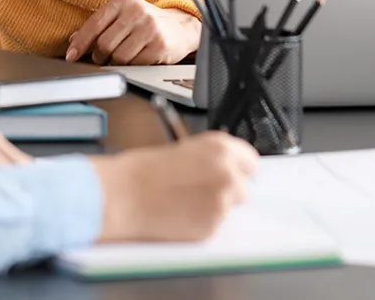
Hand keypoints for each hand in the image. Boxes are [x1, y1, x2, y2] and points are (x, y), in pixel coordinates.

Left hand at [66, 0, 201, 64]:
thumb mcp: (122, 16)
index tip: (71, 55)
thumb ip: (99, 25)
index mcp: (123, 0)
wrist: (180, 27)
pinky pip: (134, 64)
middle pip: (104, 43)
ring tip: (121, 57)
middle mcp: (137, 10)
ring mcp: (150, 28)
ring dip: (114, 62)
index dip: (80, 42)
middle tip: (100, 58)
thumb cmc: (145, 22)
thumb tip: (73, 40)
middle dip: (98, 55)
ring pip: (118, 56)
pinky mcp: (159, 45)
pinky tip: (136, 59)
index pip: (95, 23)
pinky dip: (130, 66)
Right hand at [93, 132, 257, 242]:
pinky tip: (180, 213)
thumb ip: (209, 158)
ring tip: (184, 201)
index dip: (237, 167)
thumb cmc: (141, 171)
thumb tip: (222, 168)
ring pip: (230, 208)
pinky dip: (202, 222)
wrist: (123, 195)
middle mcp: (226, 174)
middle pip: (244, 187)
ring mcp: (222, 203)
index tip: (229, 172)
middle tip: (200, 189)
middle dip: (226, 190)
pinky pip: (216, 225)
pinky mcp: (212, 227)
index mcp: (219, 148)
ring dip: (214, 206)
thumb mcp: (181, 149)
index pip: (251, 160)